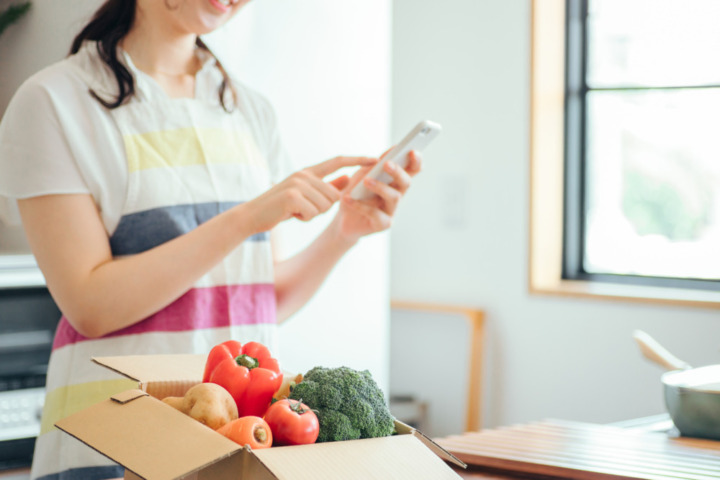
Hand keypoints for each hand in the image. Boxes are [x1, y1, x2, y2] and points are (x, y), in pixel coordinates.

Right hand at [243, 156, 376, 233]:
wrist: (252, 215)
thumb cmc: (280, 207)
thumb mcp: (305, 195)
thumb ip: (326, 187)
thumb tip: (348, 178)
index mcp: (308, 172)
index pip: (337, 161)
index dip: (356, 160)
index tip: (375, 159)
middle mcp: (304, 174)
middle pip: (334, 195)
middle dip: (323, 208)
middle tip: (303, 209)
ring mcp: (297, 184)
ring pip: (325, 206)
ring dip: (312, 214)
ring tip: (295, 211)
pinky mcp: (292, 196)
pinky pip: (313, 213)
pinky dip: (304, 219)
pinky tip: (290, 215)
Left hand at [334, 150, 421, 242]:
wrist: (343, 219)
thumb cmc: (355, 194)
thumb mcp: (362, 175)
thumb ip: (375, 164)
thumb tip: (391, 150)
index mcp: (395, 182)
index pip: (412, 170)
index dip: (416, 161)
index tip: (413, 151)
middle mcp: (397, 195)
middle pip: (407, 182)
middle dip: (398, 172)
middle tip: (387, 164)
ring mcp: (391, 211)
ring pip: (394, 197)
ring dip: (380, 187)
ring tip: (366, 181)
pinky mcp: (383, 224)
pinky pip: (375, 213)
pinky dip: (360, 205)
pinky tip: (348, 199)